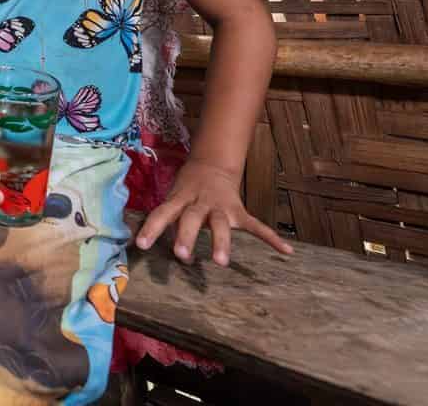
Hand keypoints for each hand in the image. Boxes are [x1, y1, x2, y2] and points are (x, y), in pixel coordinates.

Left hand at [135, 159, 293, 265]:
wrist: (212, 166)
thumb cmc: (186, 189)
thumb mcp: (172, 197)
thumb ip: (166, 219)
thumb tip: (145, 243)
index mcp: (180, 199)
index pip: (162, 213)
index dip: (151, 228)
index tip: (141, 245)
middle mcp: (199, 203)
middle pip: (192, 218)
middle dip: (187, 236)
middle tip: (182, 255)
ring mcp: (221, 208)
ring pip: (220, 225)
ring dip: (221, 242)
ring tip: (221, 262)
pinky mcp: (239, 213)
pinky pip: (256, 226)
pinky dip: (271, 239)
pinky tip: (286, 252)